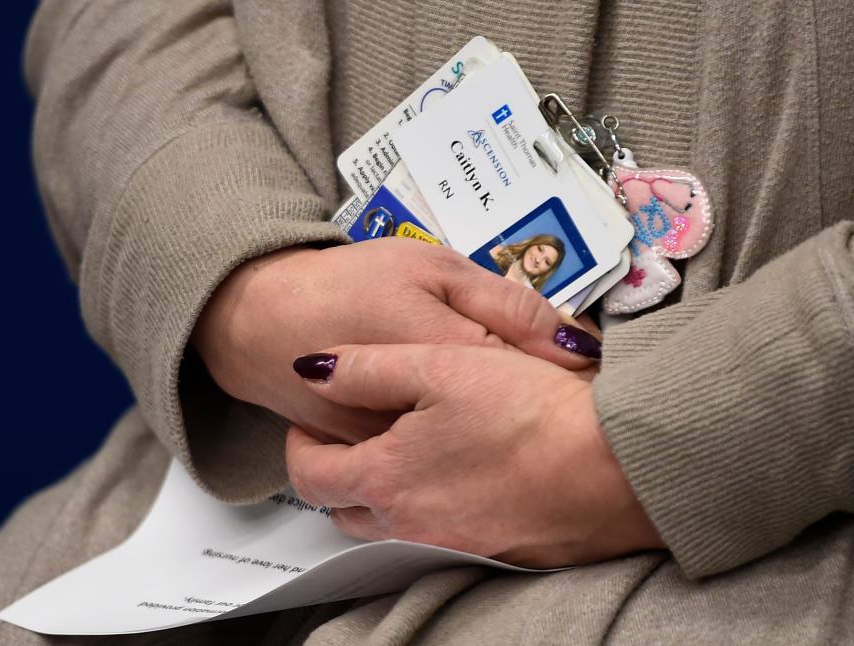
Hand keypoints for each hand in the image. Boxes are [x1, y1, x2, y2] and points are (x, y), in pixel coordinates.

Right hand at [193, 239, 601, 444]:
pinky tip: (458, 430)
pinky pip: (431, 471)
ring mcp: (401, 451)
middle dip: (541, 422)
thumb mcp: (434, 268)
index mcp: (456, 359)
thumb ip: (506, 304)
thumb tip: (577, 340)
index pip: (544, 383)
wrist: (264, 320)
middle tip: (549, 404)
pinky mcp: (375, 467)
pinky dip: (454, 454)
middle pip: (515, 433)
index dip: (574, 382)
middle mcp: (430, 419)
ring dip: (500, 442)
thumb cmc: (352, 284)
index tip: (589, 377)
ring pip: (476, 461)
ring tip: (507, 419)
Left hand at [285, 344, 662, 567]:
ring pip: (391, 527)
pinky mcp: (494, 552)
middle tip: (352, 439)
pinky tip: (461, 474)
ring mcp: (453, 543)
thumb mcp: (439, 366)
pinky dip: (431, 507)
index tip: (310, 424)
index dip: (300, 446)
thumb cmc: (529, 413)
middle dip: (337, 475)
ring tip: (407, 452)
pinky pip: (438, 535)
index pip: (311, 477)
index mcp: (388, 478)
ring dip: (383, 494)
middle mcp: (411, 523)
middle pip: (345, 510)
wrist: (613, 467)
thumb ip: (367, 368)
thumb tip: (313, 369)